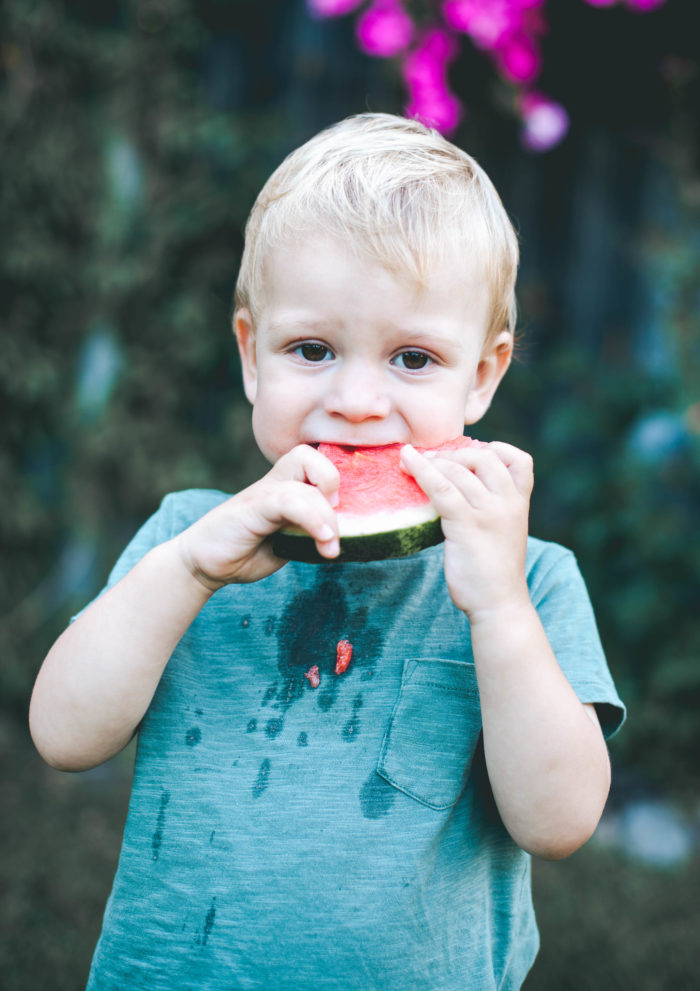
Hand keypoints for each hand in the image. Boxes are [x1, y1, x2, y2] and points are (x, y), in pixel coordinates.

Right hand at [175, 445, 339, 588]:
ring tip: (330, 548)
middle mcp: (272, 484)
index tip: (340, 512)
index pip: (312, 460)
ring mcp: (260, 494)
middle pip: (307, 455)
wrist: (202, 563)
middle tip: (333, 521)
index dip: (332, 477)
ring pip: (304, 484)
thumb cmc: (246, 551)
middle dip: (332, 482)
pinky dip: (312, 519)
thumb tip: (344, 537)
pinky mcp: (252, 508)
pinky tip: (322, 542)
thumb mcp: (287, 541)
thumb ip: (310, 531)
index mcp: (283, 486)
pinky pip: (288, 502)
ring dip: (327, 518)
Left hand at [400, 441, 532, 618]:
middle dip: (455, 454)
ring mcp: (488, 512)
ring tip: (411, 462)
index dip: (496, 450)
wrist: (498, 604)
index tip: (472, 454)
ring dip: (432, 461)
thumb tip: (458, 485)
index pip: (520, 461)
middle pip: (485, 457)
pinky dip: (421, 470)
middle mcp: (508, 503)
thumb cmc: (494, 571)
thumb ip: (491, 508)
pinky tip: (406, 462)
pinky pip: (440, 488)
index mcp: (520, 504)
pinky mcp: (466, 524)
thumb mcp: (504, 533)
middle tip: (432, 460)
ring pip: (458, 471)